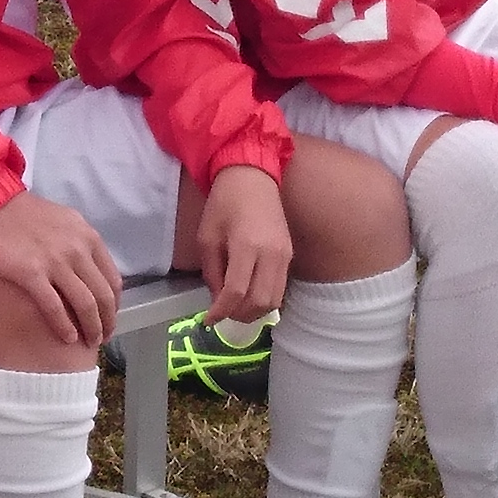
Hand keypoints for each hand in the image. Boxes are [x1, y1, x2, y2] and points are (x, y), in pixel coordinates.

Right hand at [0, 191, 121, 346]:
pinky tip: (67, 337)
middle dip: (106, 322)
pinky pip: (55, 307)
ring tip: (88, 341)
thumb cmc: (26, 214)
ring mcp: (55, 261)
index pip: (113, 280)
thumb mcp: (66, 221)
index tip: (109, 318)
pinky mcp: (31, 272)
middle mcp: (77, 250)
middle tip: (102, 338)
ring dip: (91, 328)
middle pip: (102, 296)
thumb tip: (90, 271)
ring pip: (85, 304)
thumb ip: (81, 244)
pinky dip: (64, 326)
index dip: (114, 305)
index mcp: (88, 237)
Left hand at [194, 163, 292, 323]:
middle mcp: (271, 254)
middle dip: (239, 315)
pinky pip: (280, 288)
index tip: (209, 320)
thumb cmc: (224, 203)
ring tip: (235, 309)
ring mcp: (285, 256)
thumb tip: (217, 300)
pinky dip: (265, 300)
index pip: (237, 292)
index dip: (221, 311)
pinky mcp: (290, 255)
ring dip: (255, 312)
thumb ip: (212, 271)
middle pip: (260, 302)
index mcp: (247, 246)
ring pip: (275, 300)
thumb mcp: (207, 236)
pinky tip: (249, 297)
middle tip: (223, 315)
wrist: (252, 178)